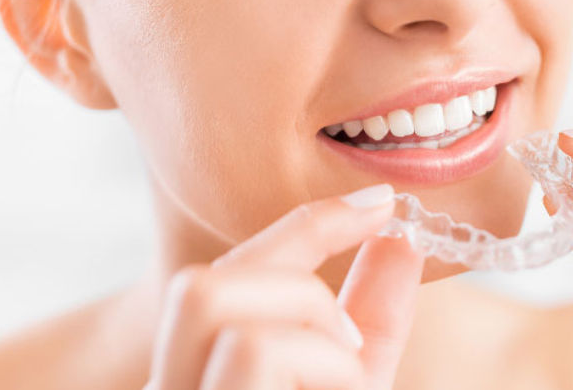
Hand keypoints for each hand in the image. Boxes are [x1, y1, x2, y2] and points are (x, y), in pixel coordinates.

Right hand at [143, 184, 423, 389]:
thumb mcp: (357, 380)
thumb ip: (374, 317)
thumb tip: (402, 239)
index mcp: (199, 375)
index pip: (224, 275)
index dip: (307, 225)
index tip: (381, 202)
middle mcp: (170, 389)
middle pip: (197, 277)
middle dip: (291, 263)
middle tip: (353, 325)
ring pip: (207, 295)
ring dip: (303, 313)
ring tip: (344, 368)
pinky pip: (251, 347)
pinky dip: (322, 357)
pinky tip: (345, 388)